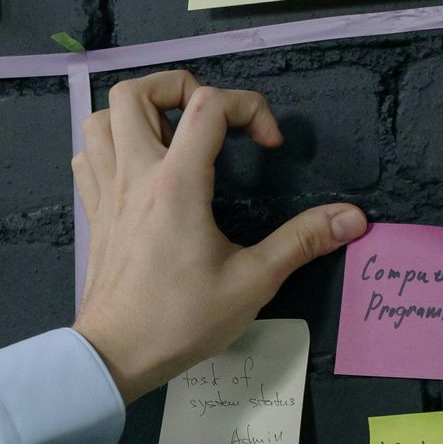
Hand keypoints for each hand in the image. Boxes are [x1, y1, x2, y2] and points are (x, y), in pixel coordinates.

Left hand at [71, 69, 367, 403]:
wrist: (116, 355)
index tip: (268, 146)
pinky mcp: (93, 212)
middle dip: (180, 88)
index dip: (248, 107)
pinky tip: (137, 167)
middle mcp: (135, 174)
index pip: (208, 105)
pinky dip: (111, 145)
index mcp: (176, 183)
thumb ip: (302, 242)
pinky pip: (88, 154)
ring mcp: (107, 191)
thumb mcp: (253, 283)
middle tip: (211, 120)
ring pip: (102, 117)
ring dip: (138, 113)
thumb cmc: (181, 320)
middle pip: (137, 92)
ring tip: (172, 136)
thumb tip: (353, 217)